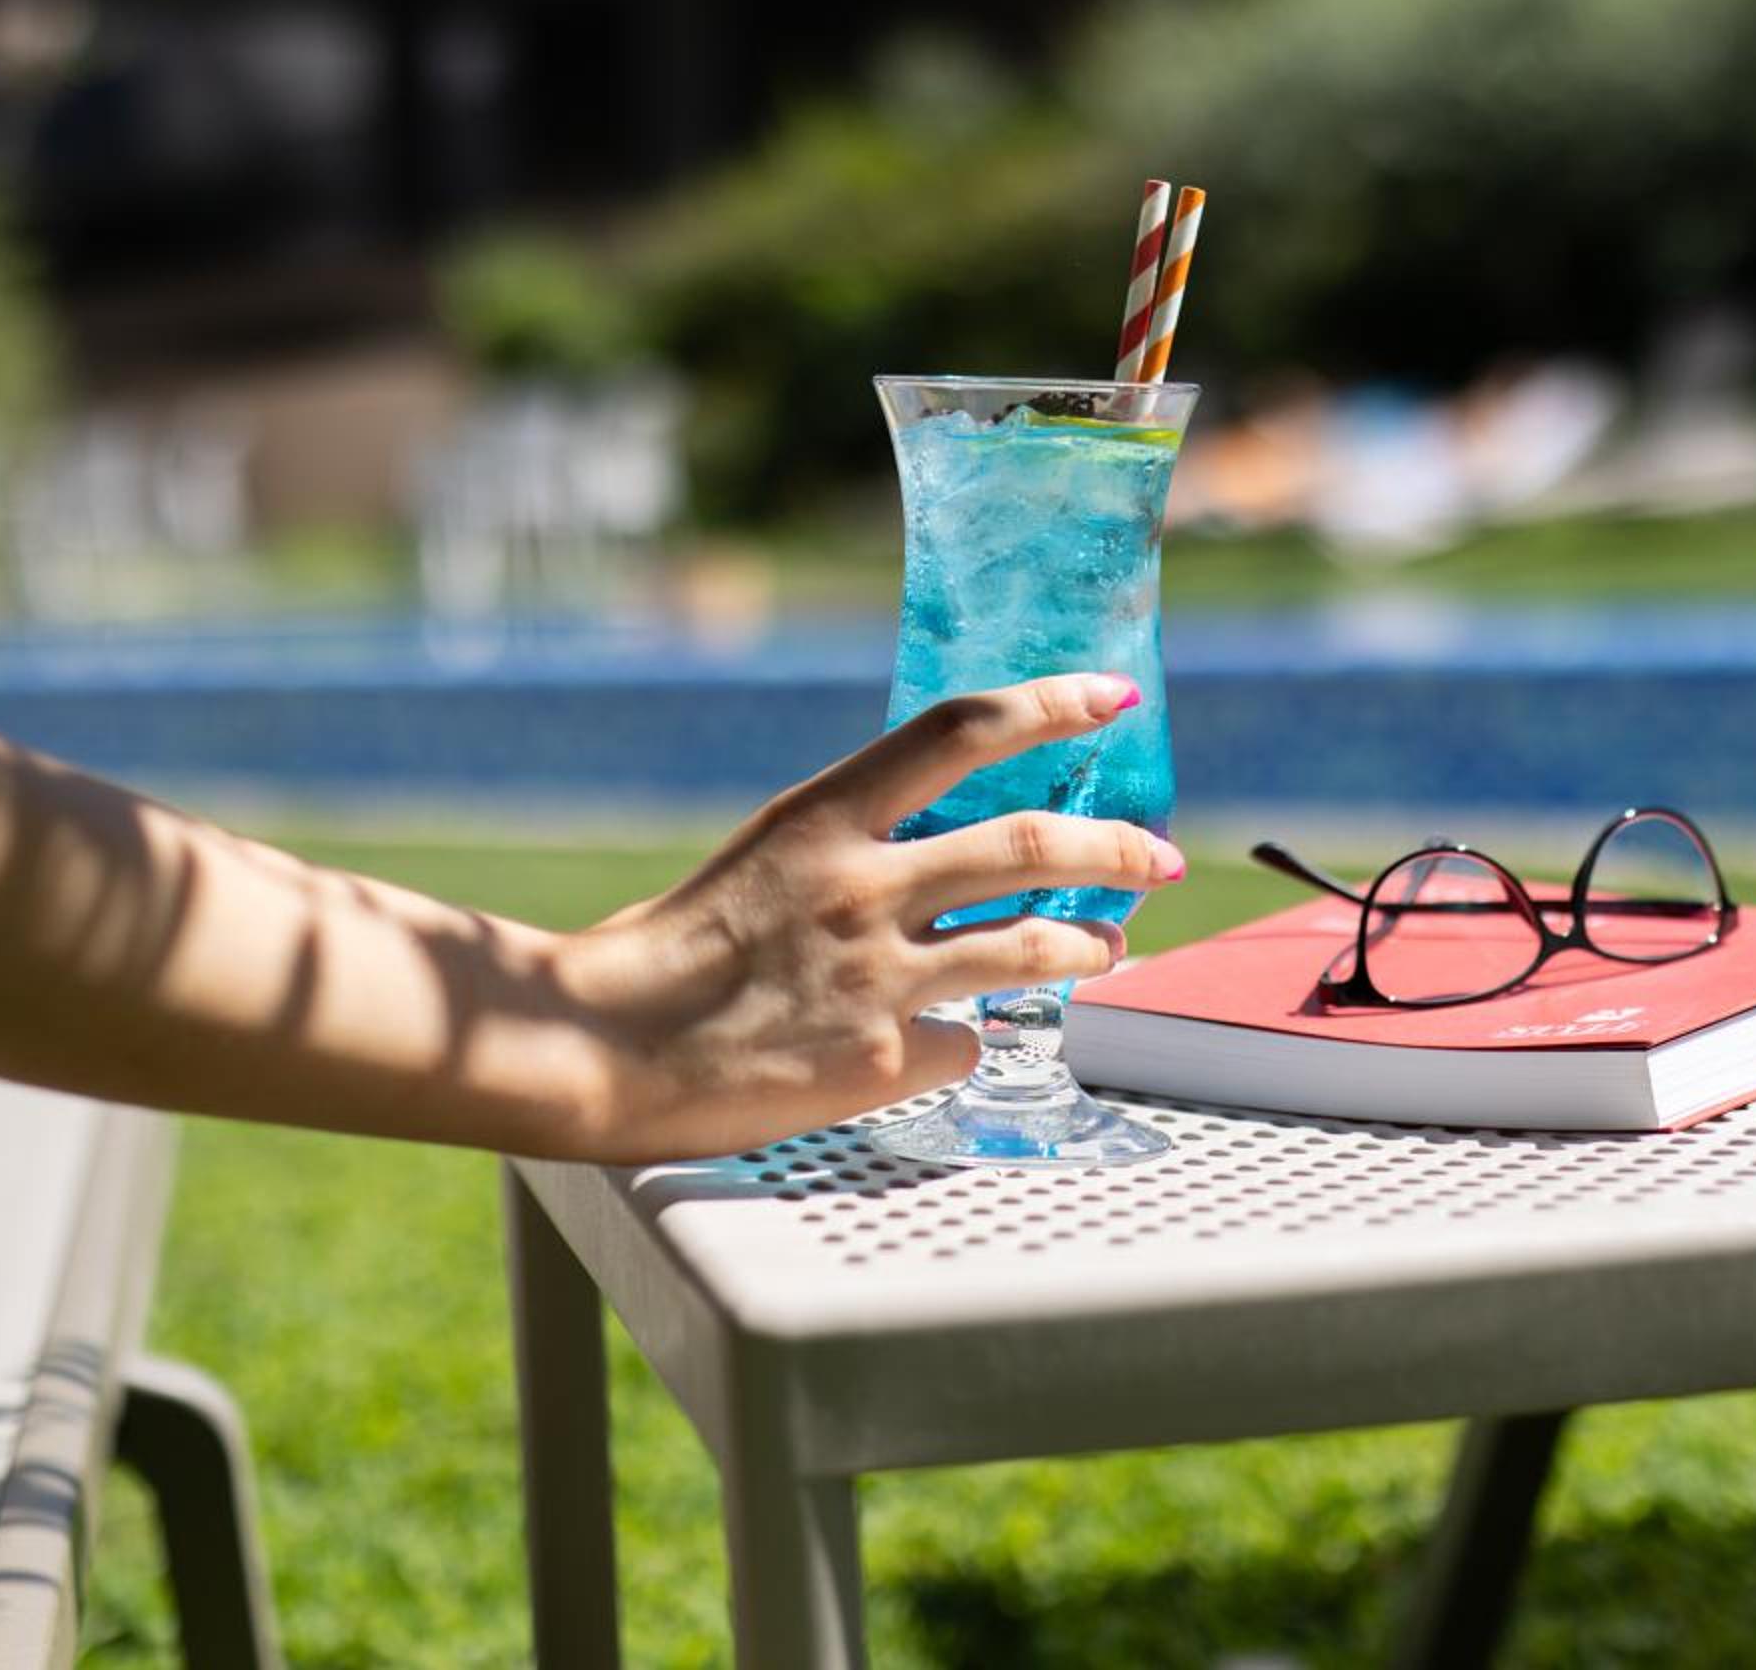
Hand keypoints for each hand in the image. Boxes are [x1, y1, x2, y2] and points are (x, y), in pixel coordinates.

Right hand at [547, 673, 1180, 1162]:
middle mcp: (862, 883)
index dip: (1048, 705)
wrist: (597, 1045)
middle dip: (1114, 849)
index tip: (1110, 695)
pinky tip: (955, 1047)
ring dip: (1089, 943)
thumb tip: (925, 848)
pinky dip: (970, 1043)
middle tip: (1158, 857)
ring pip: (1031, 946)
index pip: (960, 730)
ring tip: (1111, 946)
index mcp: (823, 815)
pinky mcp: (877, 1060)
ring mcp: (875, 975)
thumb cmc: (665, 950)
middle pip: (1028, 845)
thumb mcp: (760, 856)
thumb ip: (845, 844)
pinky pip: (964, 1045)